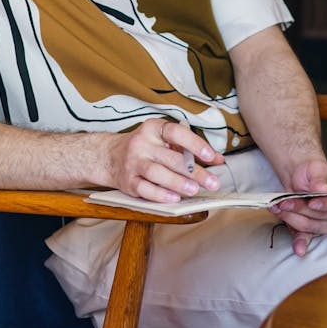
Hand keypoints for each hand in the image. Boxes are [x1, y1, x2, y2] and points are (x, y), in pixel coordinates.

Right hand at [105, 118, 223, 201]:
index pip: (176, 133)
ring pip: (157, 173)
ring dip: (177, 183)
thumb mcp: (165, 140)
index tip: (210, 156)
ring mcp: (133, 162)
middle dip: (194, 172)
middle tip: (212, 182)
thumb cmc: (146, 147)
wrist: (109, 156)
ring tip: (194, 190)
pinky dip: (160, 194)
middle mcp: (142, 143)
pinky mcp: (127, 181)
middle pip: (171, 158)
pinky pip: (145, 189)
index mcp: (154, 129)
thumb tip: (218, 160)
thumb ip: (190, 148)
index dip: (194, 143)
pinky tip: (174, 198)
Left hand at [270, 159, 326, 257]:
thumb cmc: (313, 172)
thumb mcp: (317, 168)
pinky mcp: (312, 232)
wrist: (300, 177)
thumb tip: (324, 190)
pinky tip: (297, 248)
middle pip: (323, 217)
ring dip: (292, 217)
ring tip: (278, 206)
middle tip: (284, 200)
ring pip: (309, 226)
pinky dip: (299, 242)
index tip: (313, 202)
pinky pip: (306, 238)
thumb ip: (320, 179)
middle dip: (301, 208)